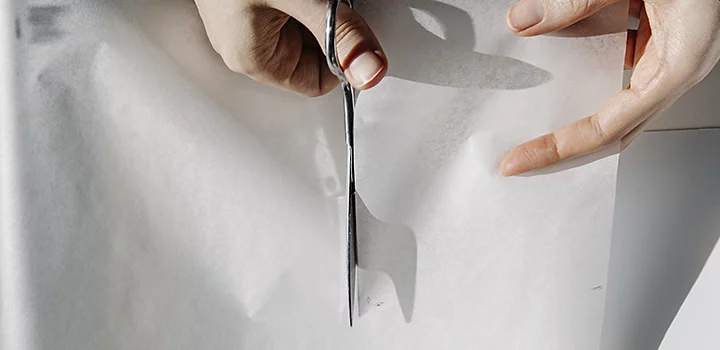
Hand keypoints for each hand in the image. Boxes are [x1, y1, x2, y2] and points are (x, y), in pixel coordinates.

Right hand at [194, 0, 386, 95]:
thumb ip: (340, 34)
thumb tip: (372, 72)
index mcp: (253, 59)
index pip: (317, 82)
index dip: (342, 56)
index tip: (354, 28)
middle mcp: (243, 48)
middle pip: (310, 53)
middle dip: (328, 26)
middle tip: (325, 1)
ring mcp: (240, 23)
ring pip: (300, 28)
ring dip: (314, 8)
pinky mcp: (242, 3)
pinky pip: (285, 11)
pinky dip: (300, 0)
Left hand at [500, 0, 719, 175]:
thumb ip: (576, 0)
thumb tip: (524, 20)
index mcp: (680, 62)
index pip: (609, 127)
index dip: (562, 147)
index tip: (523, 159)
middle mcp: (677, 65)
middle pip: (615, 129)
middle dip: (564, 147)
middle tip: (519, 159)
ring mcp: (670, 52)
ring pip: (614, 100)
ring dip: (573, 110)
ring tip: (531, 124)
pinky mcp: (661, 36)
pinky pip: (617, 63)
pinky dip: (584, 68)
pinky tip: (556, 71)